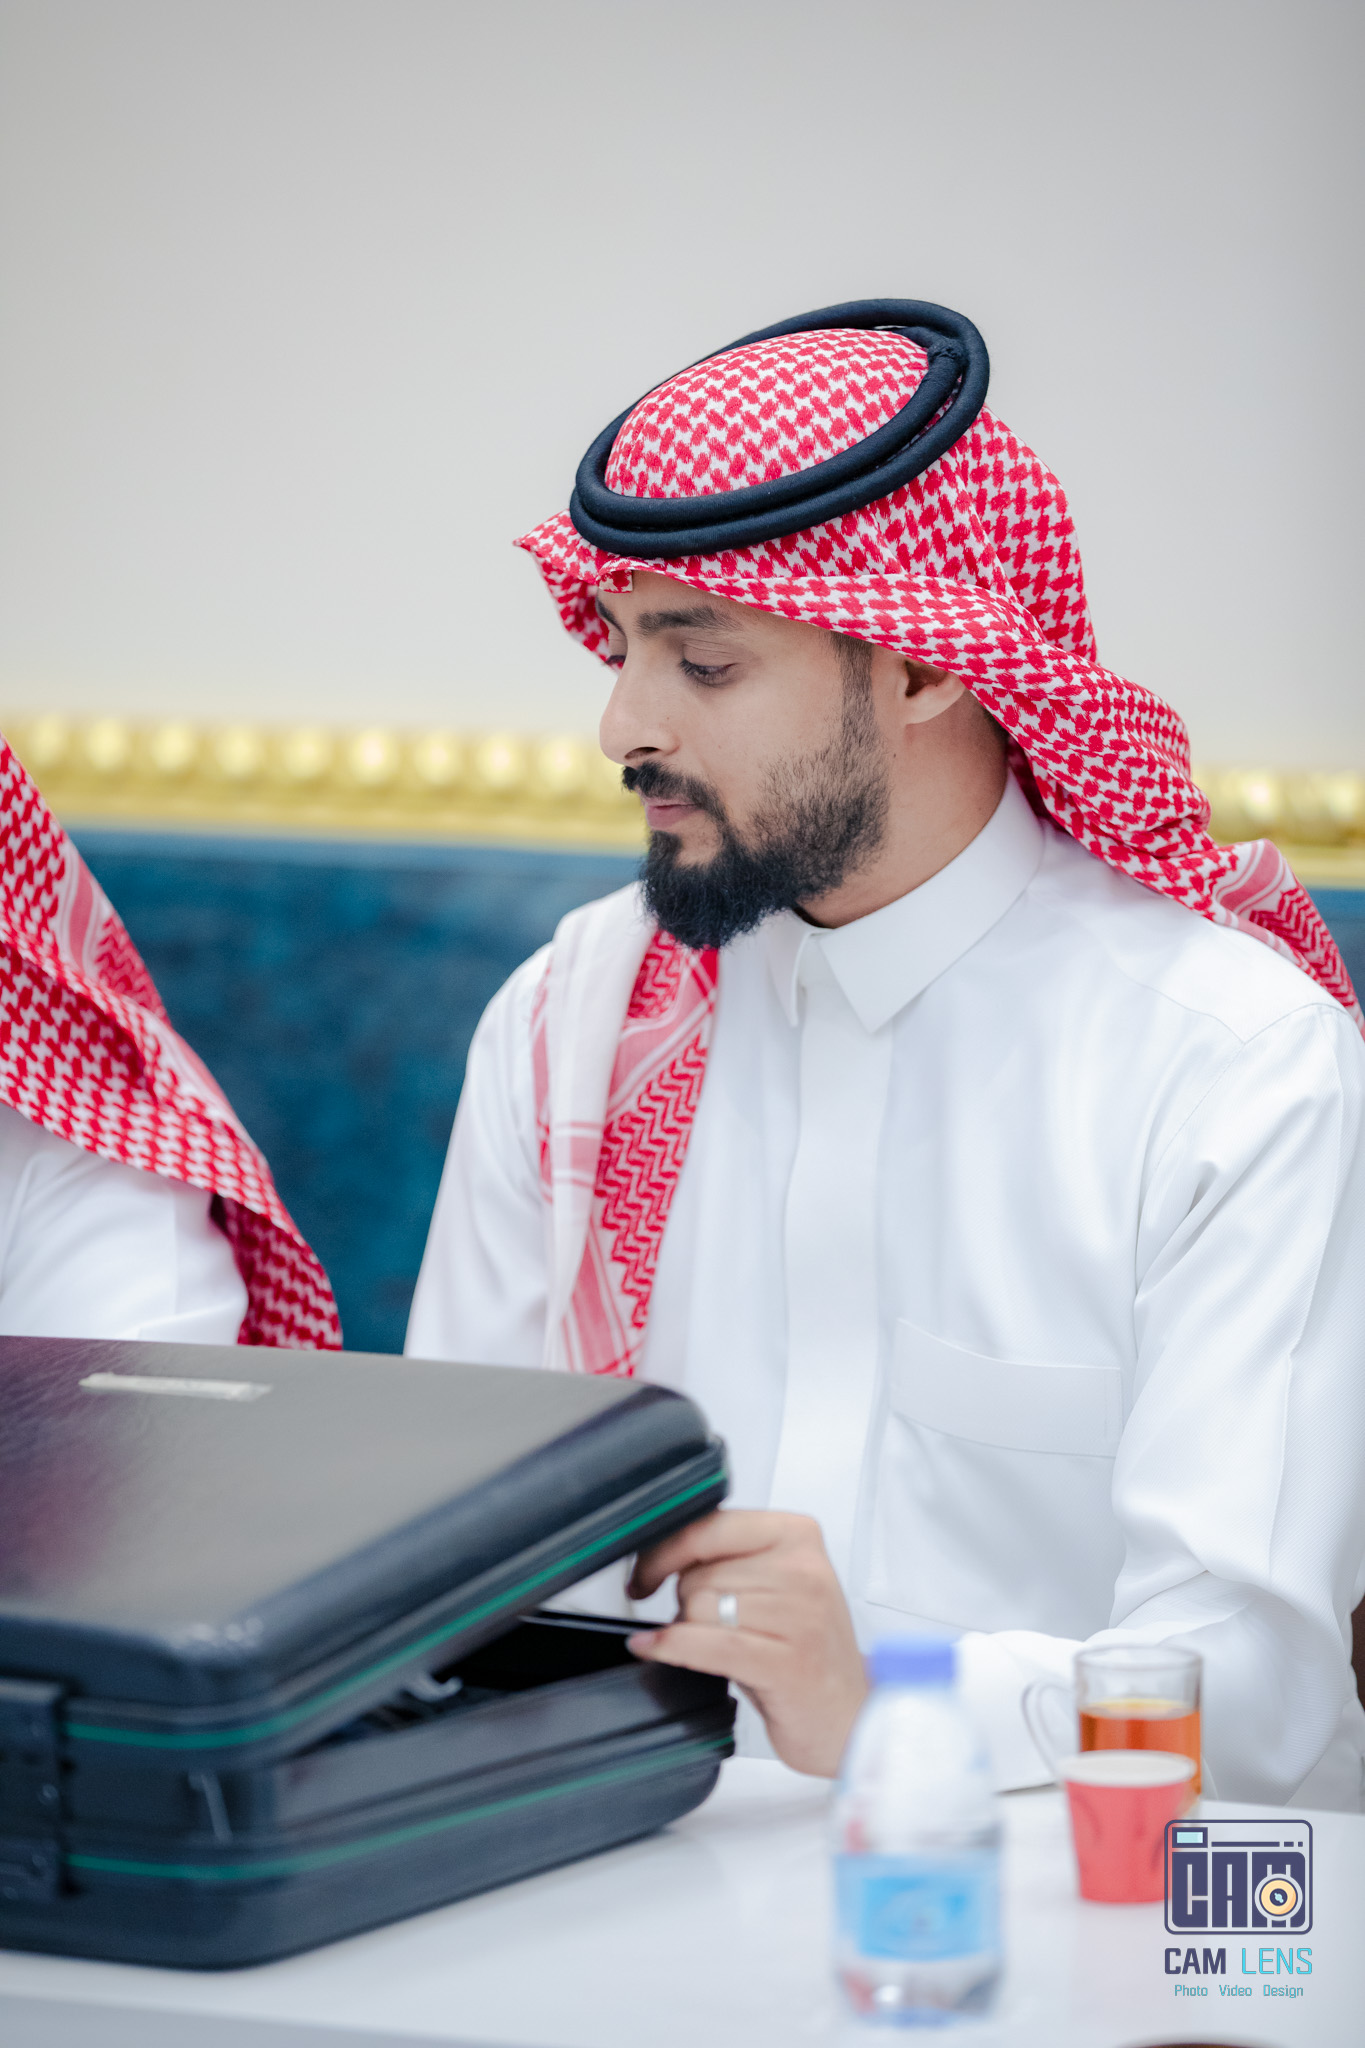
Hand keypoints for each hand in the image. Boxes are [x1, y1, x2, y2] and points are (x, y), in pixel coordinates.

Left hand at [626, 1509, 867, 1777]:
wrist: (856, 1716)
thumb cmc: (810, 1653)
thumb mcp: (779, 1587)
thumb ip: (731, 1560)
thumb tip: (659, 1553)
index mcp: (798, 1535)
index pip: (709, 1526)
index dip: (664, 1551)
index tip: (644, 1573)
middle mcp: (803, 1569)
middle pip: (699, 1573)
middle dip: (686, 1603)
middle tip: (707, 1628)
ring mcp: (798, 1616)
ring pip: (698, 1608)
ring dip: (689, 1632)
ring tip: (718, 1649)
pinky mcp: (785, 1662)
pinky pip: (705, 1644)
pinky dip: (670, 1647)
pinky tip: (652, 1649)